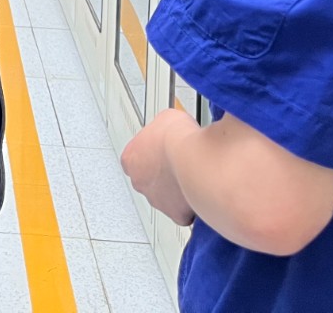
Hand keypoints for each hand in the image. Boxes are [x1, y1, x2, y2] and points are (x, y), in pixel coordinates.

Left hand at [121, 109, 197, 225]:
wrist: (193, 158)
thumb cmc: (177, 139)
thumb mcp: (165, 119)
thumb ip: (162, 129)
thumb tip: (170, 129)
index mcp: (131, 159)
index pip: (137, 158)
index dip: (154, 153)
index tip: (165, 149)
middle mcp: (139, 181)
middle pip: (150, 179)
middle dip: (165, 174)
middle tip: (181, 163)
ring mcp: (156, 199)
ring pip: (166, 197)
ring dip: (178, 189)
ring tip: (194, 177)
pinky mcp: (175, 213)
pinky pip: (184, 212)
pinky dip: (192, 205)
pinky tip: (201, 194)